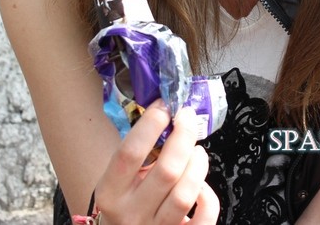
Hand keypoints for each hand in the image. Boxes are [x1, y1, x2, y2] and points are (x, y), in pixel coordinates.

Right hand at [94, 101, 218, 224]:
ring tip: (197, 151)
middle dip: (183, 137)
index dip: (151, 124)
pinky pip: (203, 220)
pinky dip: (208, 198)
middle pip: (167, 170)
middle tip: (188, 118)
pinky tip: (202, 187)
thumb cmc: (123, 204)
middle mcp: (130, 213)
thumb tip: (166, 114)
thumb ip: (137, 156)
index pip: (130, 153)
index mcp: (110, 193)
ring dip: (197, 164)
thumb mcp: (116, 181)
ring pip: (185, 194)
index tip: (164, 105)